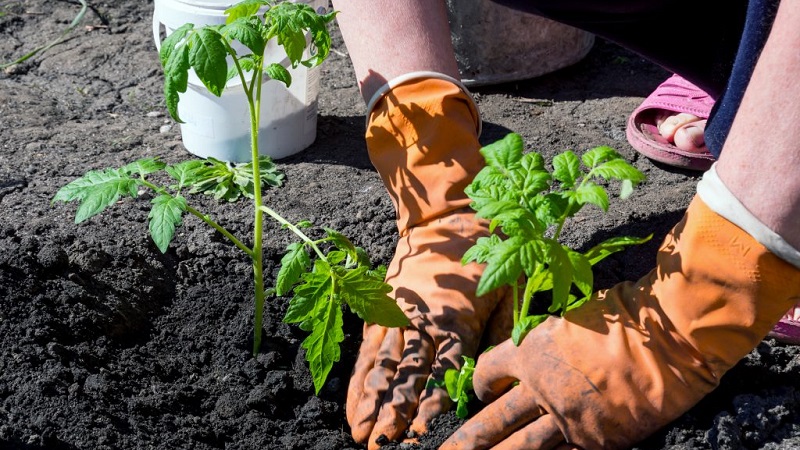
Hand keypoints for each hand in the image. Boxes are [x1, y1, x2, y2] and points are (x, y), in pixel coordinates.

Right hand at [347, 210, 511, 447]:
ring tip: (362, 434)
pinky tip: (353, 405)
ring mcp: (399, 316)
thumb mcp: (509, 290)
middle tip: (384, 445)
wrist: (446, 218)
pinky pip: (368, 351)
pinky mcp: (382, 310)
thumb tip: (500, 378)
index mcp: (459, 321)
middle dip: (395, 414)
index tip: (422, 435)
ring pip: (384, 367)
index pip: (445, 373)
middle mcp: (424, 322)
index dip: (432, 407)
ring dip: (372, 403)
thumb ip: (506, 334)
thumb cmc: (486, 256)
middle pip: (408, 376)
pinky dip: (359, 380)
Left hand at [442, 196, 799, 449]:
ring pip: (519, 446)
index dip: (478, 384)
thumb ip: (544, 345)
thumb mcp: (569, 320)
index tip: (478, 392)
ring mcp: (567, 418)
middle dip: (466, 439)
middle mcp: (540, 388)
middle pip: (492, 419)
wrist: (668, 337)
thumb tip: (531, 360)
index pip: (487, 372)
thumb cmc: (622, 316)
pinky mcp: (595, 439)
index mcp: (529, 351)